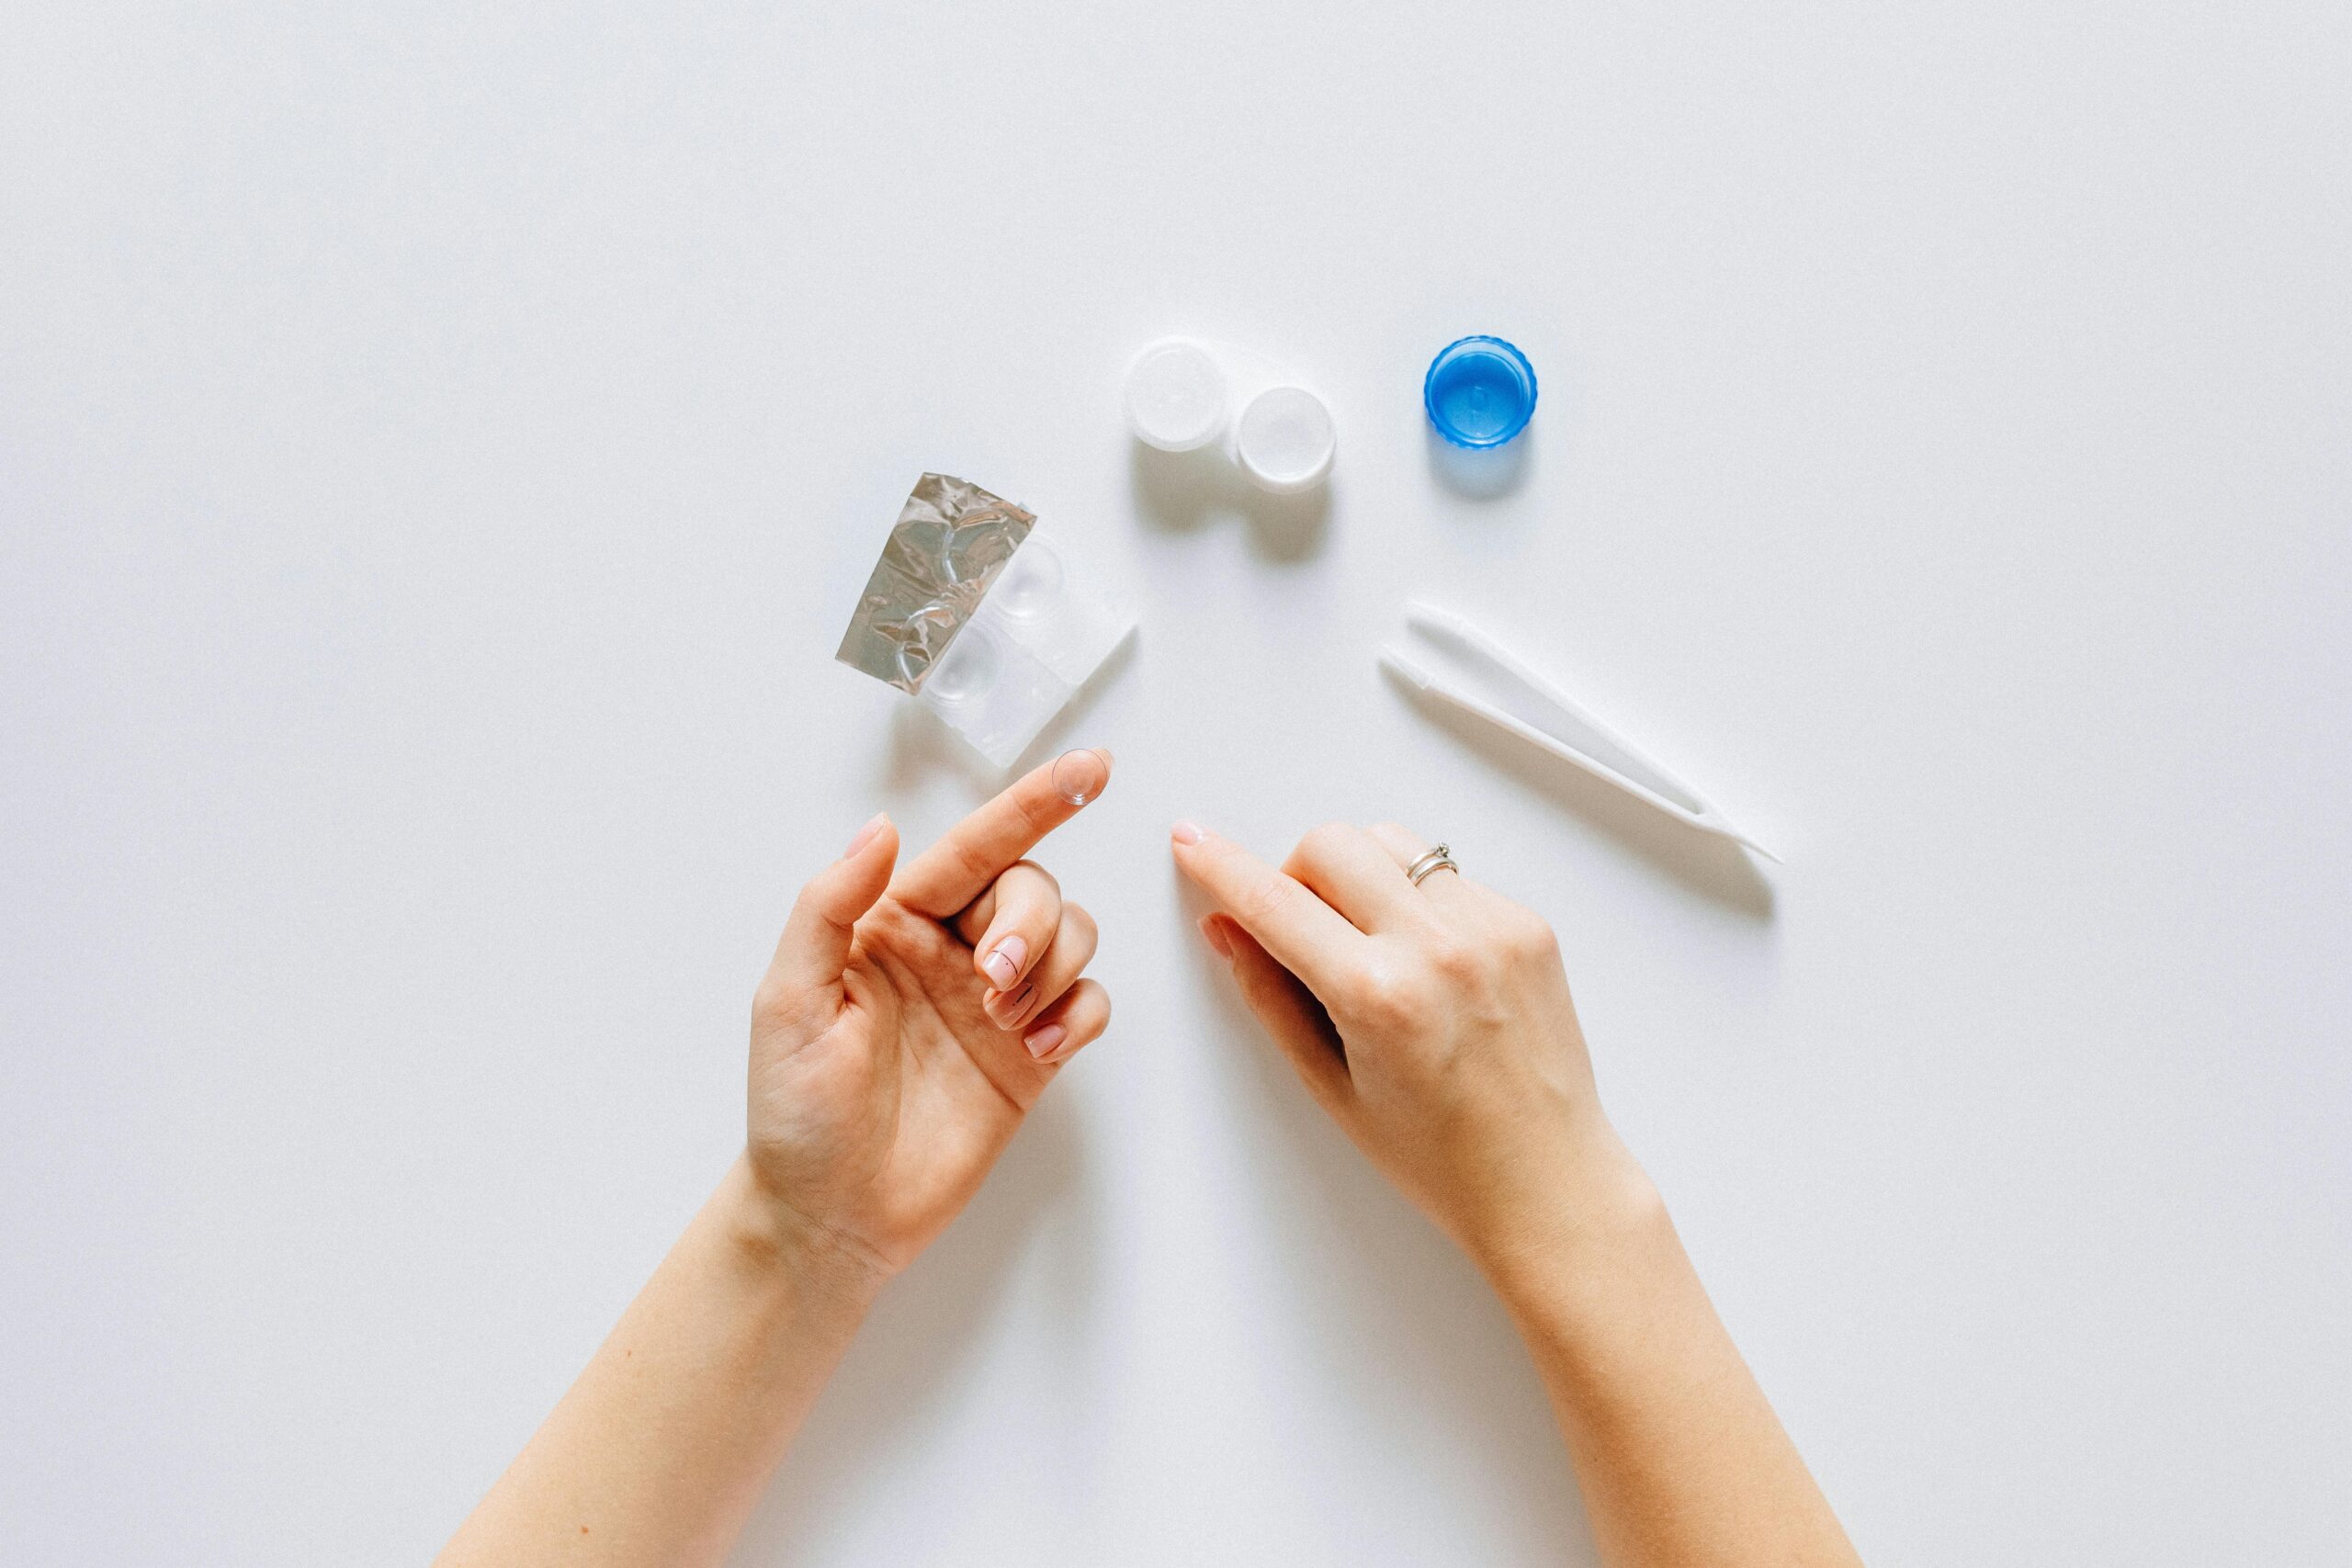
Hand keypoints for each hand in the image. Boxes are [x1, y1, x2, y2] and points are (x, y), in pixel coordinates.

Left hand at [743, 751, 1114, 1287]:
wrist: (830, 1216)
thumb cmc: (795, 1114)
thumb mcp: (788, 1002)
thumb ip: (829, 907)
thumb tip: (880, 830)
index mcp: (892, 923)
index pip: (974, 845)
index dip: (1036, 802)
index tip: (1093, 767)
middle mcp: (950, 951)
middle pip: (1032, 887)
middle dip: (1030, 921)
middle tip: (994, 983)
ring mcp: (994, 1003)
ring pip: (1070, 937)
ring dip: (1051, 967)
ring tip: (1006, 1023)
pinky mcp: (1028, 1056)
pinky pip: (1086, 1005)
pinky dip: (1075, 1016)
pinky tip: (1035, 1051)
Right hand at [1173, 819, 1651, 1275]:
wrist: (1548, 1182)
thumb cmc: (1446, 1159)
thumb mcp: (1332, 1088)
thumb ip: (1272, 997)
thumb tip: (1231, 931)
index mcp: (1381, 997)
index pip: (1275, 901)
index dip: (1221, 867)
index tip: (1195, 843)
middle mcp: (1441, 949)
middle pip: (1332, 843)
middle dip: (1297, 874)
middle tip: (1300, 933)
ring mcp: (1492, 929)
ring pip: (1392, 843)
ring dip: (1359, 877)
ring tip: (1369, 948)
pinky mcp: (1526, 925)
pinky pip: (1447, 875)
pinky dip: (1418, 902)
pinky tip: (1425, 965)